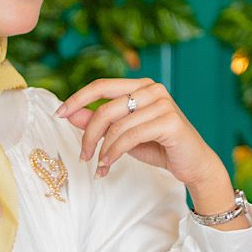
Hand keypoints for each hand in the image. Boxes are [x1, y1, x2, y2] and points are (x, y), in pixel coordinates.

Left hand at [54, 77, 225, 191]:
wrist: (193, 164)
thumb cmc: (158, 146)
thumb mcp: (122, 134)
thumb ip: (98, 122)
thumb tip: (70, 113)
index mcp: (140, 85)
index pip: (101, 85)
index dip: (77, 98)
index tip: (58, 114)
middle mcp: (152, 88)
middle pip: (105, 108)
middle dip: (88, 135)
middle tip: (82, 156)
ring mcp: (163, 103)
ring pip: (116, 126)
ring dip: (102, 150)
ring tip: (99, 166)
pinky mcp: (170, 121)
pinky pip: (130, 137)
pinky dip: (114, 152)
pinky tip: (108, 165)